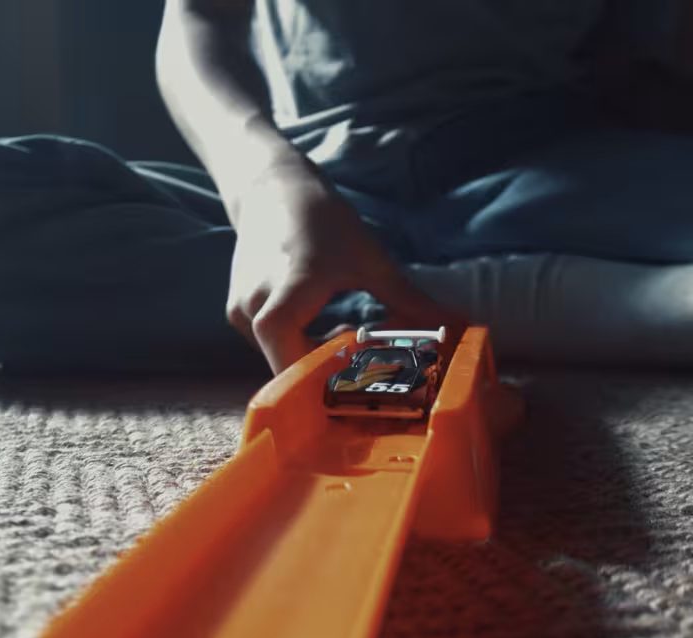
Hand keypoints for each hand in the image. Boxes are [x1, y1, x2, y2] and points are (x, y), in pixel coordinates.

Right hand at [225, 164, 462, 374]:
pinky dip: (297, 346)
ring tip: (347, 344)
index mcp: (289, 292)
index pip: (287, 358)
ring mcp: (240, 312)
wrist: (271, 190)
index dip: (317, 383)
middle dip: (325, 376)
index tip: (355, 391)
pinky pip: (269, 345)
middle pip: (287, 365)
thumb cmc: (323, 219)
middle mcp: (254, 306)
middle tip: (365, 374)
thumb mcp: (370, 259)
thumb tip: (455, 325)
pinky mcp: (236, 313)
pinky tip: (324, 330)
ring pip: (278, 357)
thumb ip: (408, 299)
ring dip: (312, 359)